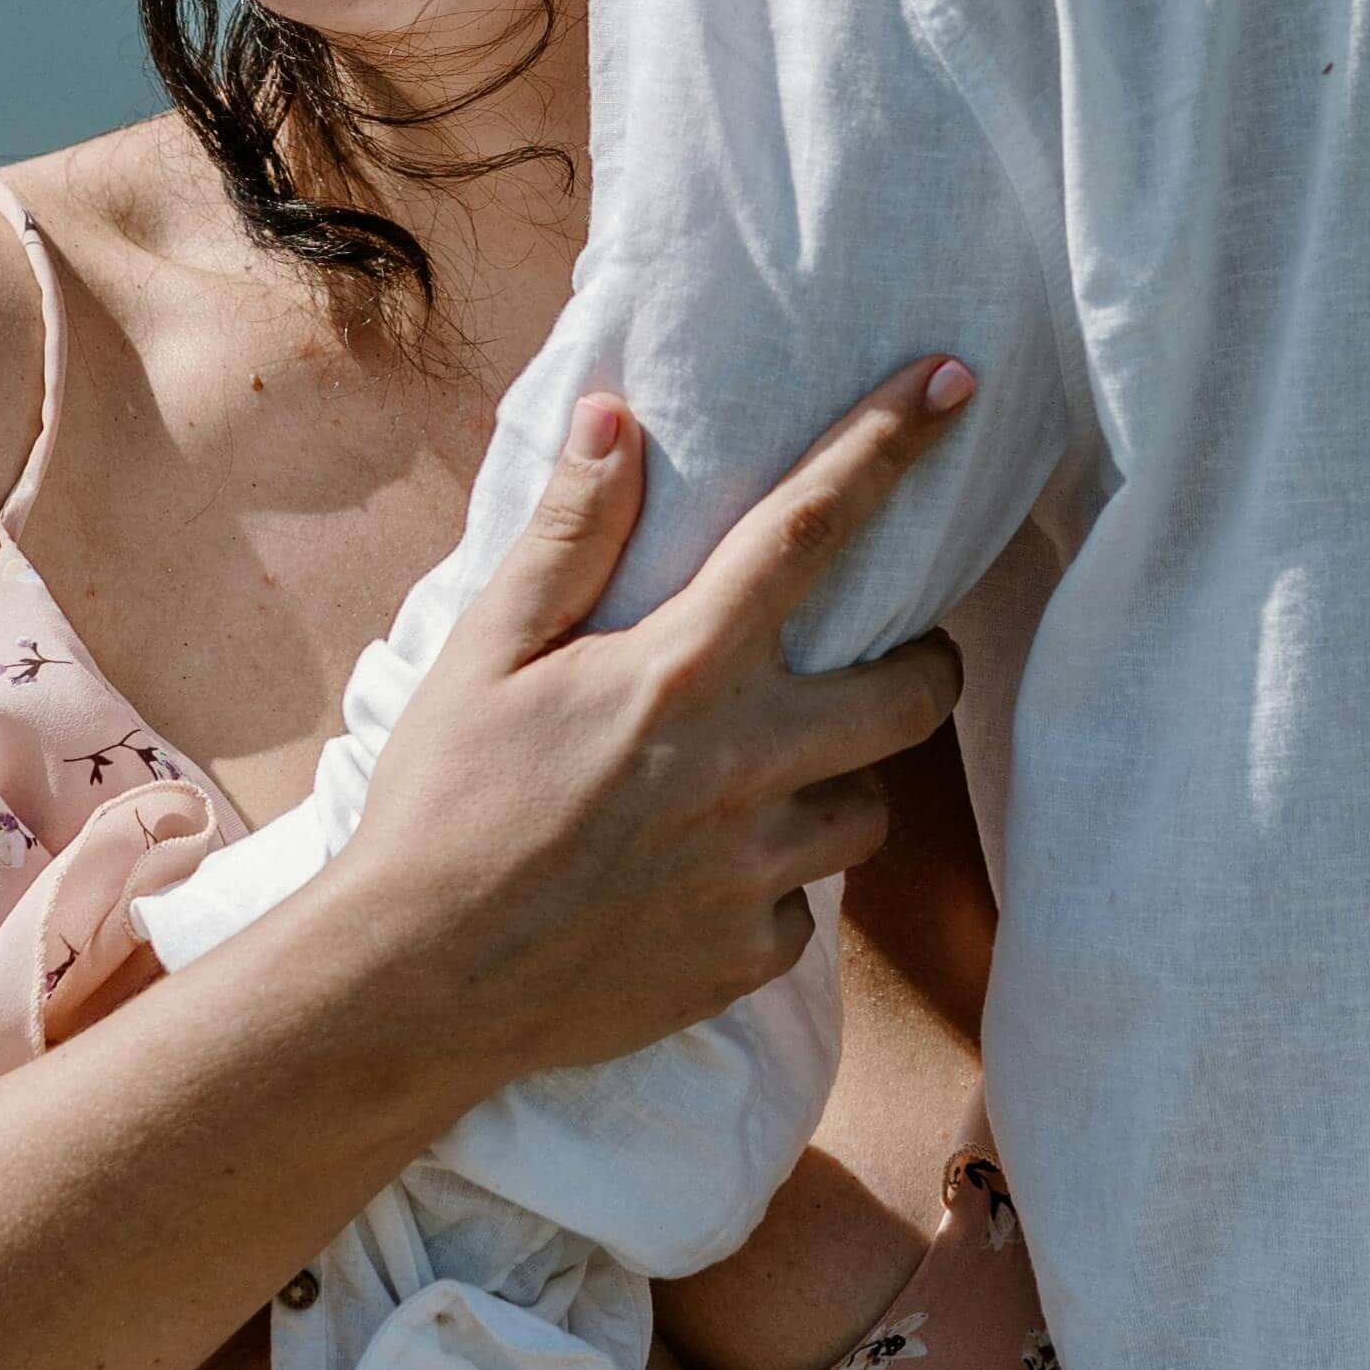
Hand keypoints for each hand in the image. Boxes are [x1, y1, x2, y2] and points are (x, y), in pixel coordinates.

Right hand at [315, 361, 977, 1084]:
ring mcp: (756, 873)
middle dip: (923, 663)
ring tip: (756, 780)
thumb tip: (616, 417)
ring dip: (836, 782)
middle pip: (916, 693)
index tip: (955, 383)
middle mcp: (745, 767)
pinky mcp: (748, 961)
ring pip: (867, 810)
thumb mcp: (484, 651)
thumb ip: (568, 536)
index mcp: (683, 672)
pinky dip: (769, 886)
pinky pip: (802, 908)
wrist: (414, 986)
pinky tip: (695, 879)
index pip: (812, 527)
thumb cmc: (441, 803)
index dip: (890, 446)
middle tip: (879, 657)